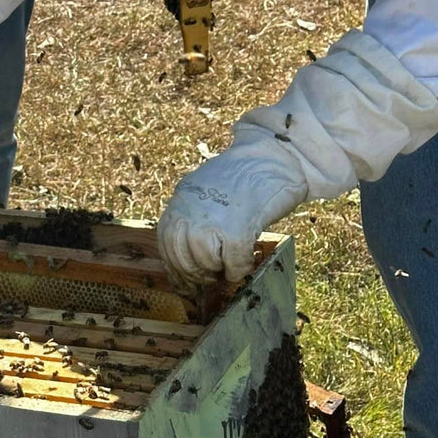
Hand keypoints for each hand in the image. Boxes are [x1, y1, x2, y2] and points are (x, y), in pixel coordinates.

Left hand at [157, 129, 308, 284]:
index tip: (184, 280)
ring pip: (206, 263)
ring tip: (229, 268)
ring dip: (218, 271)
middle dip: (196, 274)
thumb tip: (190, 254)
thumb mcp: (205, 189)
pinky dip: (239, 270)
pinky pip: (233, 264)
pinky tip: (244, 265)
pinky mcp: (237, 230)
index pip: (166, 241)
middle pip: (182, 258)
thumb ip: (193, 214)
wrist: (272, 157)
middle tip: (210, 278)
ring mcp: (212, 221)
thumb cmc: (243, 176)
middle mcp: (190, 210)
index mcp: (181, 199)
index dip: (175, 266)